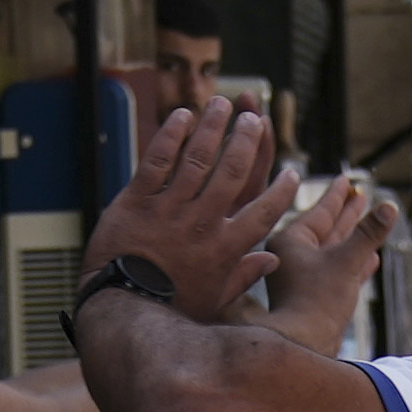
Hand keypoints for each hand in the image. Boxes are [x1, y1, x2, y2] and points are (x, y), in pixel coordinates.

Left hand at [89, 95, 298, 313]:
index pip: (264, 211)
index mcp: (225, 248)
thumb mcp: (214, 298)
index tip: (291, 171)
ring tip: (222, 104)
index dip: (280, 189)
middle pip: (233, 172)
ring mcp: (169, 209)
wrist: (120, 308)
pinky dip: (171, 136)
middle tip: (253, 119)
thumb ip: (244, 275)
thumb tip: (272, 261)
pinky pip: (157, 161)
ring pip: (198, 159)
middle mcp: (202, 223)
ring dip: (212, 127)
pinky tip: (182, 115)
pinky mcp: (137, 201)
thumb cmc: (170, 307)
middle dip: (246, 141)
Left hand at [258, 172, 395, 347]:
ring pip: (334, 251)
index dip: (336, 196)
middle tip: (361, 196)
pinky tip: (373, 259)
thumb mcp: (346, 261)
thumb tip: (389, 207)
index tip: (345, 180)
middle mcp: (293, 258)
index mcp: (290, 242)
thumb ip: (368, 234)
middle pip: (326, 229)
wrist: (303, 346)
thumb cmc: (317, 302)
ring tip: (372, 221)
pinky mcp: (316, 298)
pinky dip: (355, 264)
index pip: (319, 212)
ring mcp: (303, 279)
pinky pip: (338, 273)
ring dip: (354, 238)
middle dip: (347, 214)